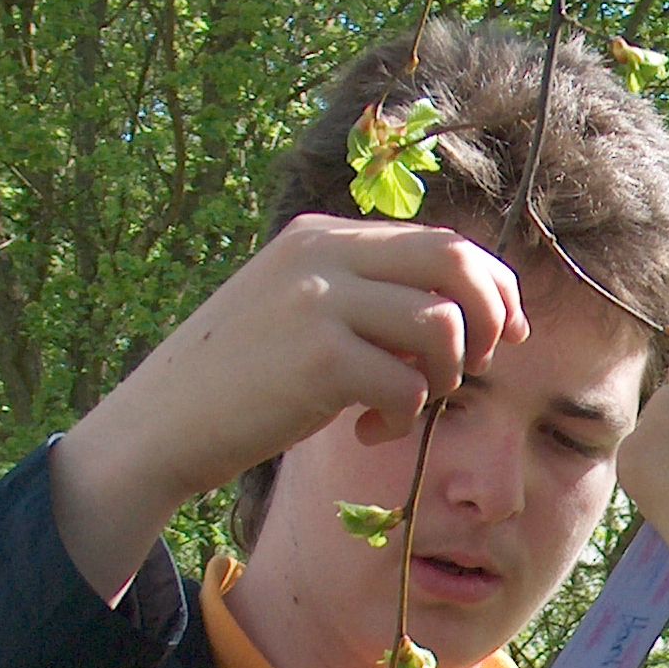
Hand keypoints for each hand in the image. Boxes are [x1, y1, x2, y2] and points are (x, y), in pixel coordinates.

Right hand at [52, 216, 528, 598]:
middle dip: (488, 319)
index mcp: (323, 237)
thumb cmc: (243, 378)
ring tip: (408, 403)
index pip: (442, 242)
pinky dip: (405, 417)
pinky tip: (370, 430)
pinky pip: (409, 385)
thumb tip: (470, 313)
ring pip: (441, 326)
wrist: (162, 424)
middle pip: (455, 264)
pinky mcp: (319, 360)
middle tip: (474, 368)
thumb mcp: (301, 311)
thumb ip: (369, 297)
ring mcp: (319, 303)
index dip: (492, 288)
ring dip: (444, 376)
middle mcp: (323, 256)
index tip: (506, 333)